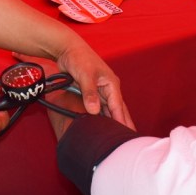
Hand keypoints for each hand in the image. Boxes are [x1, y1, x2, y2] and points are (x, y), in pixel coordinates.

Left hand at [13, 51, 133, 136]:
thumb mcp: (85, 74)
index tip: (127, 137)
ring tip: (115, 141)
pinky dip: (100, 119)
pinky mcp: (91, 94)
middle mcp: (109, 90)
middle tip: (127, 144)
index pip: (118, 108)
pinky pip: (99, 110)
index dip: (122, 123)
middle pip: (118, 112)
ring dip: (111, 124)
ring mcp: (100, 93)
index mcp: (112, 84)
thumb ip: (89, 92)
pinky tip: (101, 129)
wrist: (67, 50)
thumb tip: (94, 110)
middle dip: (123, 126)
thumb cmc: (79, 58)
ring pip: (109, 112)